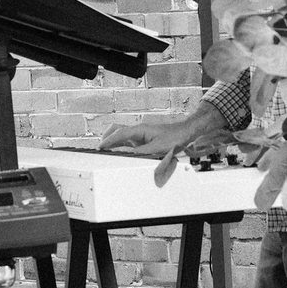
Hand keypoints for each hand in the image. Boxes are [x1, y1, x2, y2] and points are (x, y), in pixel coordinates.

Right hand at [100, 112, 233, 159]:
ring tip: (107, 150)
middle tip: (101, 147)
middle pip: (117, 131)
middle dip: (108, 138)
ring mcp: (142, 134)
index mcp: (139, 130)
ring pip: (123, 135)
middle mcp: (139, 130)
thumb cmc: (175, 137)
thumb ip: (140, 153)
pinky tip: (122, 151)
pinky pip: (130, 141)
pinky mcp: (146, 139)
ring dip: (115, 141)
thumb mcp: (156, 149)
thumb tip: (127, 157)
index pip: (119, 134)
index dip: (108, 141)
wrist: (187, 133)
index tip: (100, 147)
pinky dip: (123, 145)